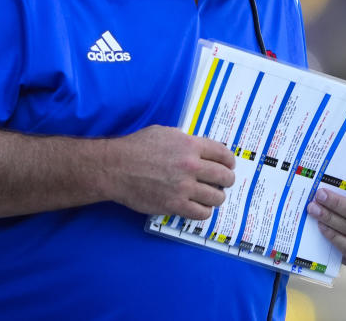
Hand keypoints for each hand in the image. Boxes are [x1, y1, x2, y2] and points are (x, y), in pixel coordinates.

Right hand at [102, 125, 235, 220]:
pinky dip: (203, 211)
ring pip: (216, 197)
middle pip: (224, 177)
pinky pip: (202, 213)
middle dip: (226, 180)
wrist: (116, 167)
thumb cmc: (136, 147)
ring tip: (209, 196)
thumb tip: (199, 149)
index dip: (229, 161)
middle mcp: (191, 166)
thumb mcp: (163, 133)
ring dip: (215, 197)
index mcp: (190, 145)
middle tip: (221, 182)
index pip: (223, 154)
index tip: (228, 165)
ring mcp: (184, 187)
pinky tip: (198, 206)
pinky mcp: (175, 205)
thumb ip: (184, 140)